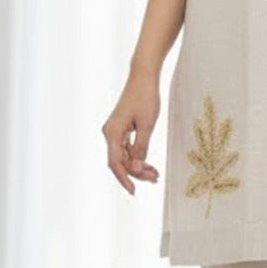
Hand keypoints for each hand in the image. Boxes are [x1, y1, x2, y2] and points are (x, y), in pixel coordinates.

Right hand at [102, 70, 161, 194]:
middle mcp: (110, 133)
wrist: (143, 76)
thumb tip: (137, 168)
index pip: (116, 163)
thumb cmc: (145, 97)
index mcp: (112, 133)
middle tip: (155, 179)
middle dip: (137, 173)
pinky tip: (150, 164)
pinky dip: (139, 156)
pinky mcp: (122, 128)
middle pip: (121, 161)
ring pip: (125, 156)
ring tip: (155, 174)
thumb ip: (142, 148)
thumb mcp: (147, 125)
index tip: (134, 191)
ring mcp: (115, 131)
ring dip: (139, 166)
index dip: (124, 179)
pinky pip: (128, 148)